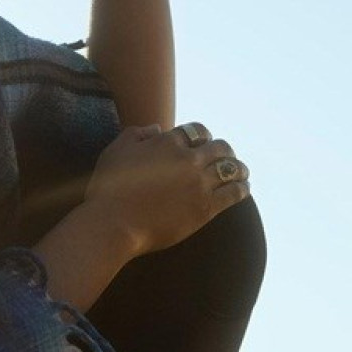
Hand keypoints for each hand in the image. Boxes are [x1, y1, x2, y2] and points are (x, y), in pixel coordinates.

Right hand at [83, 123, 251, 256]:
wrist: (115, 221)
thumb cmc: (110, 186)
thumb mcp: (116, 149)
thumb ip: (138, 134)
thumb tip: (158, 129)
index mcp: (167, 142)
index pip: (197, 130)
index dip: (202, 135)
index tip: (203, 142)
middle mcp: (188, 159)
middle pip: (220, 147)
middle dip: (224, 150)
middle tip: (225, 156)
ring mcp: (199, 184)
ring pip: (231, 168)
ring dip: (238, 168)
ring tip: (240, 172)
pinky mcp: (206, 208)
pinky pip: (234, 193)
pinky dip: (241, 188)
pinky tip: (242, 188)